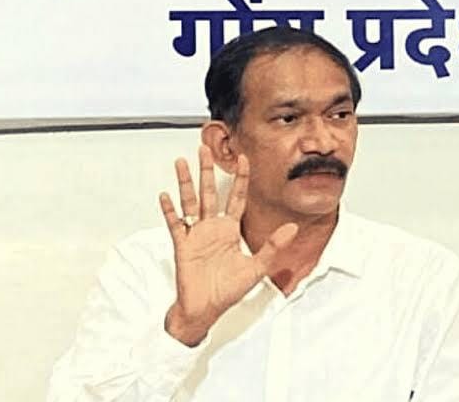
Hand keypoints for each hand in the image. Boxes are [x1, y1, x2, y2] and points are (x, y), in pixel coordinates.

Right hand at [159, 145, 297, 345]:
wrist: (205, 309)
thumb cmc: (228, 291)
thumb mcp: (256, 268)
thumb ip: (273, 247)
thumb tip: (292, 228)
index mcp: (230, 230)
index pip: (236, 198)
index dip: (240, 179)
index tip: (243, 158)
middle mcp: (212, 228)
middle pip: (209, 193)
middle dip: (207, 171)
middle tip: (204, 149)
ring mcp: (196, 235)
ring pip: (190, 202)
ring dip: (185, 183)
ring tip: (181, 162)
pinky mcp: (183, 245)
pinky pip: (176, 224)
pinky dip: (170, 211)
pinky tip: (166, 196)